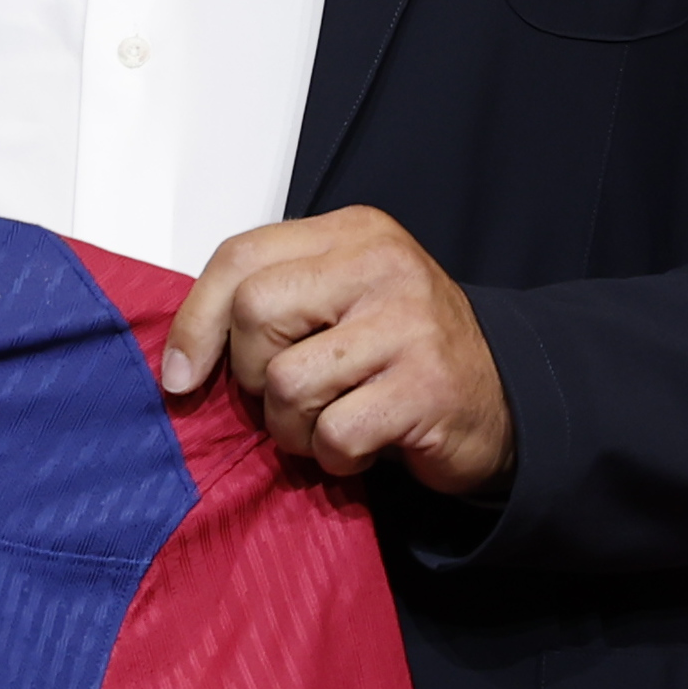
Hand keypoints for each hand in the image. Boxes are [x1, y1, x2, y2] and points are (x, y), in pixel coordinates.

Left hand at [158, 207, 513, 494]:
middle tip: (287, 397)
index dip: (195, 321)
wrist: (506, 398)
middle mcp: (381, 266)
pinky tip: (361, 446)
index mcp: (350, 233)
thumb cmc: (402, 352)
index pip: (239, 257)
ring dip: (292, 427)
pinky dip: (334, 455)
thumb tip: (181, 358)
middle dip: (251, 375)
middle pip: (254, 313)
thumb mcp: (338, 302)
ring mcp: (408, 324)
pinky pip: (335, 433)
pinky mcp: (426, 388)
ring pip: (288, 382)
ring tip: (327, 424)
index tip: (181, 374)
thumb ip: (272, 303)